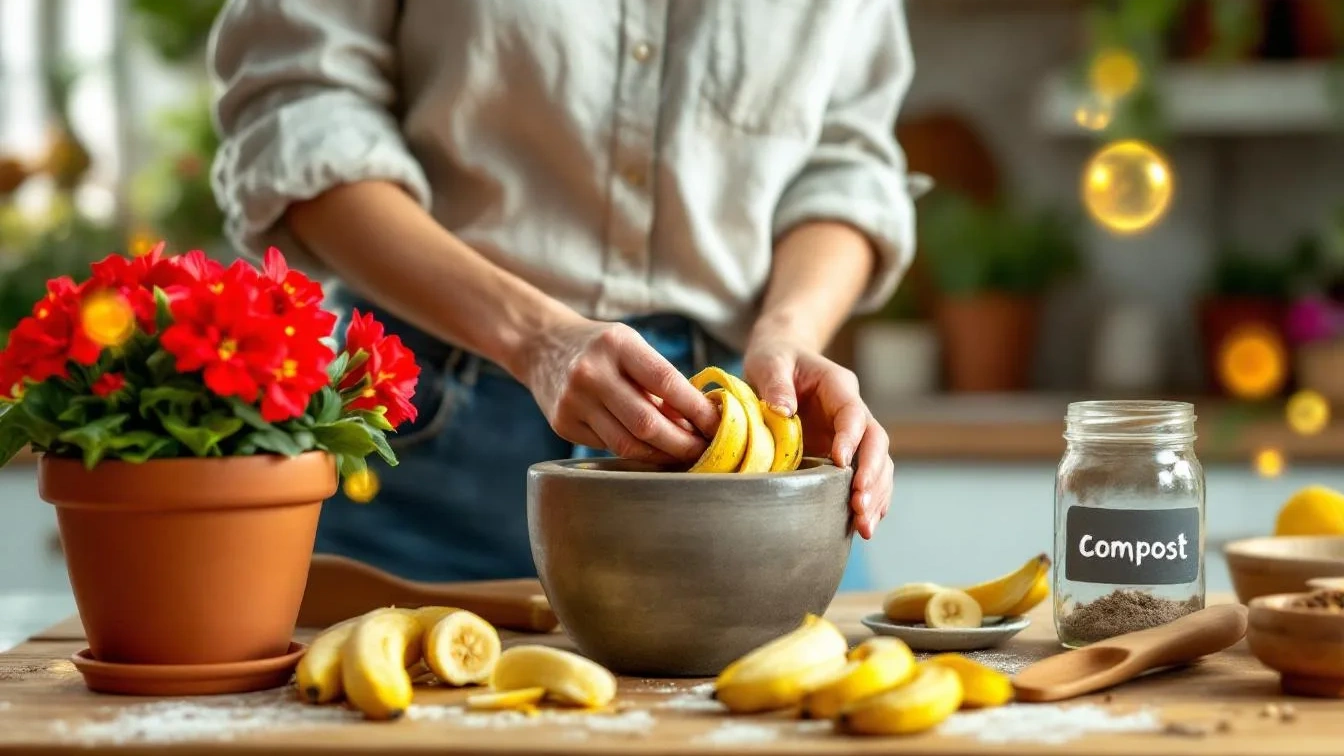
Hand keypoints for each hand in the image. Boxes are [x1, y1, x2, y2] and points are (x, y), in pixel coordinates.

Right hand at [517, 317, 719, 463]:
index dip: (697, 409)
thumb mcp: (631, 347)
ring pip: (628, 444)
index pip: (666, 382)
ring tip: (683, 454)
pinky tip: (652, 450)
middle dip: (683, 443)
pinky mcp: (563, 425)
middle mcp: (591, 373)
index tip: (718, 425)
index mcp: (617, 345)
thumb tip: (698, 421)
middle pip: (647, 423)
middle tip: (705, 451)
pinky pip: (609, 447)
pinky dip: (636, 452)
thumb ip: (661, 381)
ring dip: (662, 454)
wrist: (542, 346)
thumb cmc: (600, 347)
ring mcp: (573, 402)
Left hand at [744, 338, 891, 539]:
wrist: (782, 360)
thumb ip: (775, 382)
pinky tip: (863, 526)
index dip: (851, 438)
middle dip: (872, 476)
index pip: (854, 414)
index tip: (841, 463)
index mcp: (838, 386)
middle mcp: (852, 412)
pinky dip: (868, 500)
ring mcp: (851, 435)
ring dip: (874, 495)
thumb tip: (783, 411)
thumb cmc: (775, 358)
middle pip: (876, 444)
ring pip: (877, 465)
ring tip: (864, 527)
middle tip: (859, 505)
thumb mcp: (769, 360)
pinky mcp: (842, 454)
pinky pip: (864, 477)